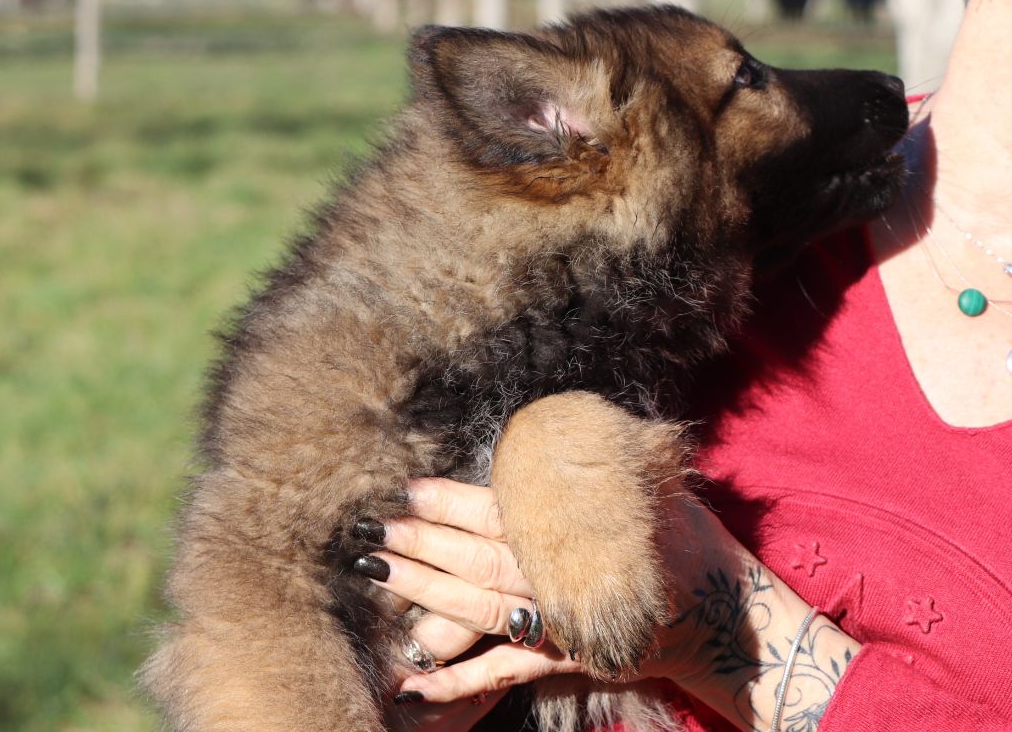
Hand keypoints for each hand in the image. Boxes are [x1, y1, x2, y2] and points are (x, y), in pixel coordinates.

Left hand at [362, 478, 860, 731]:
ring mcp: (561, 625)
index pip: (503, 512)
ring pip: (479, 610)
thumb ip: (608, 457)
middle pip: (479, 562)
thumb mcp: (658, 481)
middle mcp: (563, 578)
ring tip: (380, 576)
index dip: (454, 502)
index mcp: (581, 528)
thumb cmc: (690, 540)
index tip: (412, 490)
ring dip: (424, 595)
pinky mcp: (565, 660)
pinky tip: (413, 684)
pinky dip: (457, 683)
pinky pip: (503, 672)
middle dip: (423, 547)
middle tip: (378, 533)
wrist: (726, 617)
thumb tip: (565, 421)